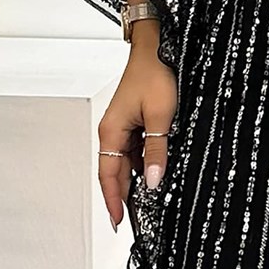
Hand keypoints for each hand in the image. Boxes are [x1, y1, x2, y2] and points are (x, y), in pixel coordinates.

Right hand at [98, 37, 178, 229]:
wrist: (157, 47)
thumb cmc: (155, 73)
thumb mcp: (160, 117)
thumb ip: (156, 150)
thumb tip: (153, 180)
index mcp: (111, 131)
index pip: (108, 175)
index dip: (113, 200)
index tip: (118, 220)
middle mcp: (112, 131)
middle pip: (115, 172)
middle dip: (122, 196)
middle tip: (132, 219)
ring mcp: (122, 127)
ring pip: (126, 163)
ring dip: (134, 181)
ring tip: (146, 201)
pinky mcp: (134, 123)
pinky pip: (135, 151)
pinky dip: (142, 164)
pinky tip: (154, 173)